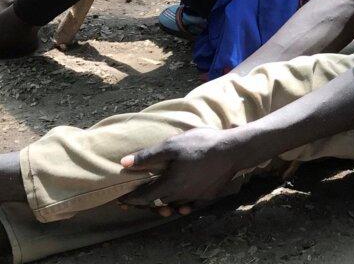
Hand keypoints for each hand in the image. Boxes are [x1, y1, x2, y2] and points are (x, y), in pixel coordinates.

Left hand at [118, 128, 244, 213]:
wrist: (231, 151)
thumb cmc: (200, 145)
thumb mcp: (171, 145)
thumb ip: (148, 156)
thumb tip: (124, 163)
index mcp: (169, 184)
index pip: (144, 197)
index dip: (131, 198)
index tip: (122, 200)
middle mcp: (180, 195)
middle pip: (158, 203)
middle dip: (145, 203)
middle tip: (134, 201)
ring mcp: (195, 197)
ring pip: (173, 206)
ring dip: (163, 205)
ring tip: (156, 203)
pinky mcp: (207, 196)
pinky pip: (190, 206)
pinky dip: (182, 207)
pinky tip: (181, 205)